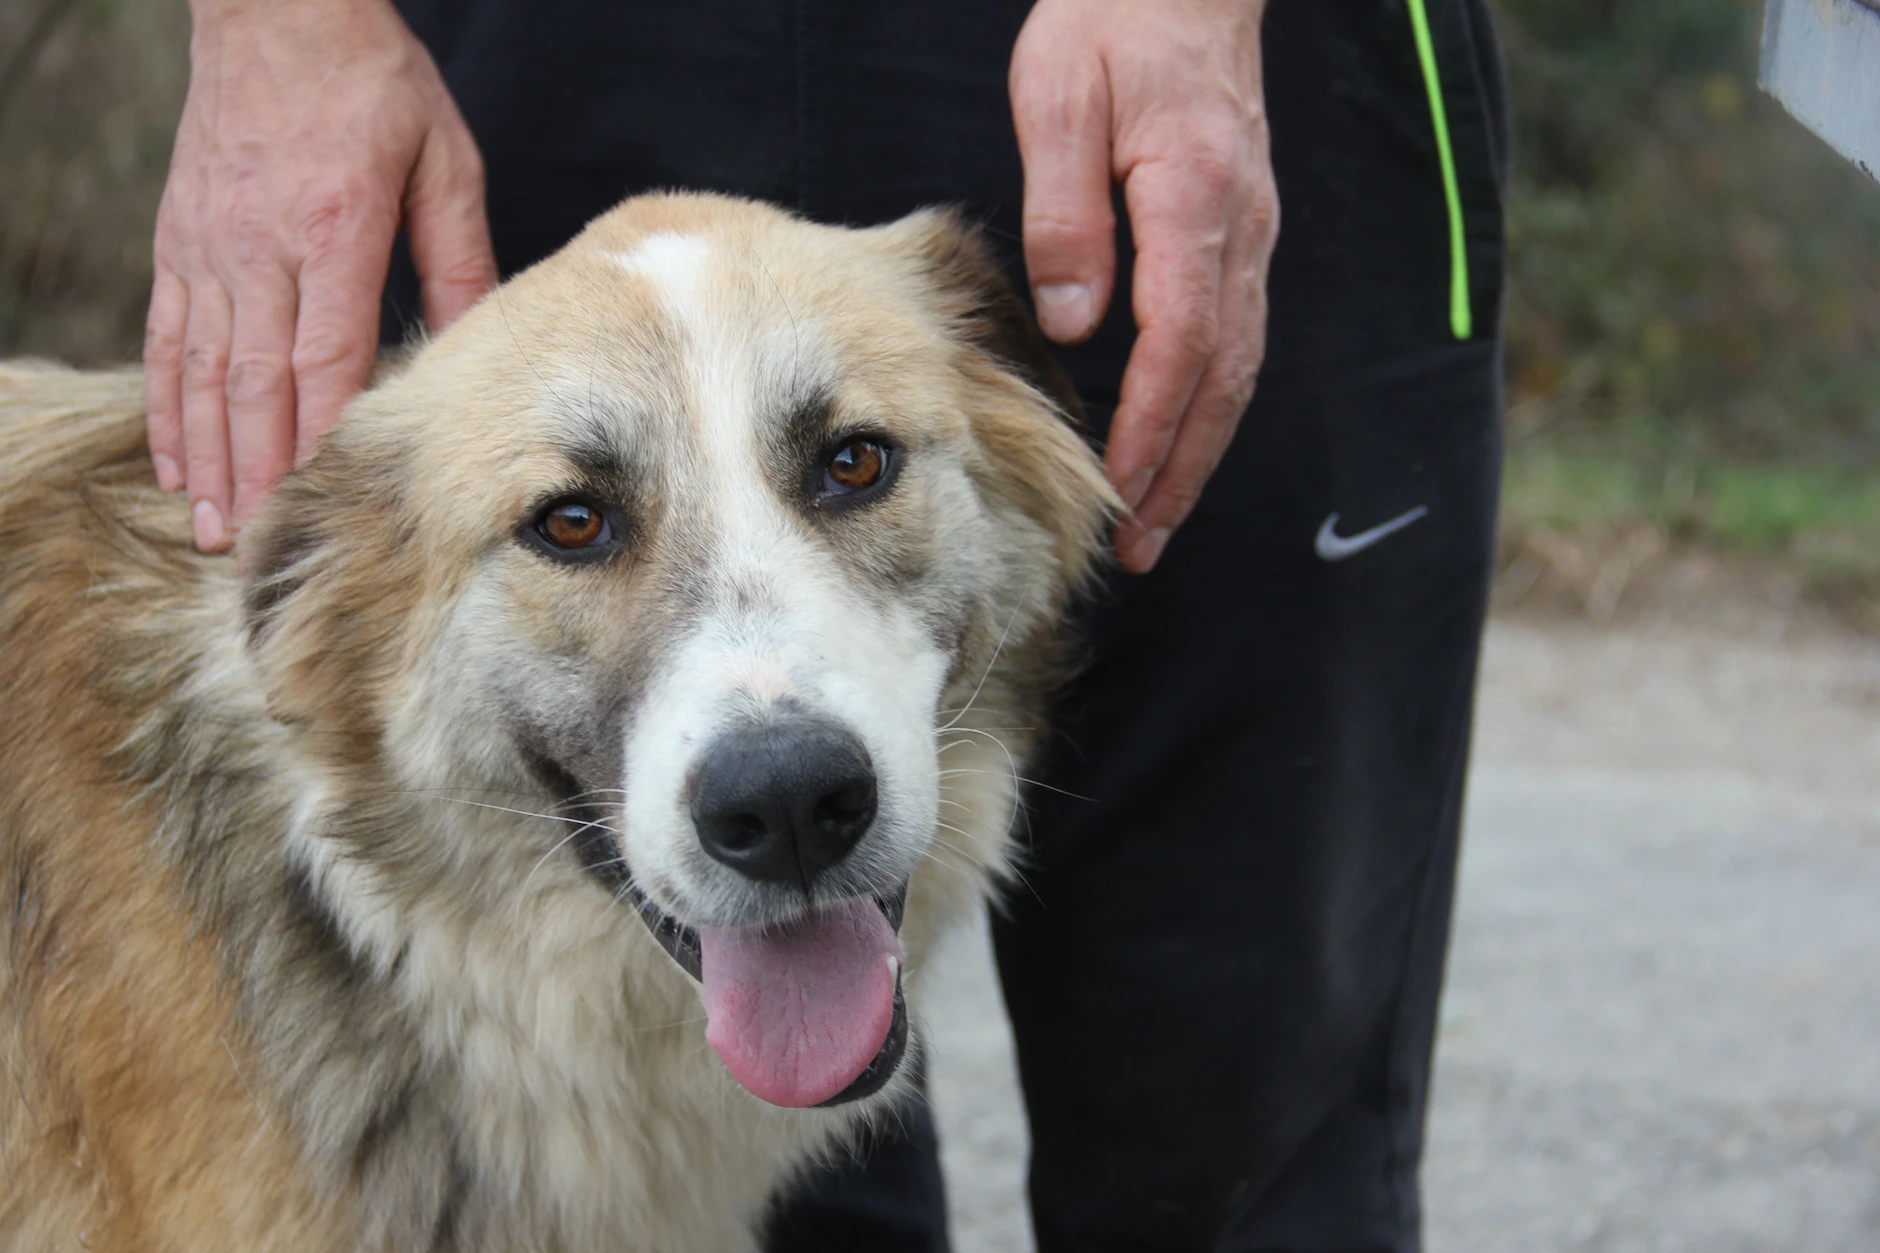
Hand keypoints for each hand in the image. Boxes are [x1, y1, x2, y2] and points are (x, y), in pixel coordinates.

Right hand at [145, 0, 495, 551]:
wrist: (276, 9)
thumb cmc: (374, 84)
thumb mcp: (443, 162)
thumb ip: (459, 259)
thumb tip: (480, 345)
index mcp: (334, 230)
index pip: (321, 357)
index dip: (316, 440)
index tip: (317, 505)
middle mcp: (260, 246)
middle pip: (254, 384)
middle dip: (254, 474)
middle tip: (253, 547)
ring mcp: (210, 246)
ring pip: (202, 370)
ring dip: (206, 455)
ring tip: (211, 525)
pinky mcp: (182, 240)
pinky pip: (168, 336)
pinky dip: (170, 404)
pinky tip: (176, 457)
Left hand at [1010, 0, 1276, 572]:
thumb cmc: (1115, 22)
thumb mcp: (1060, 97)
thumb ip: (1067, 212)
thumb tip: (1076, 323)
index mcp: (1193, 199)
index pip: (1182, 342)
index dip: (1151, 426)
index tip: (1119, 489)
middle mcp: (1240, 231)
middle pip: (1222, 378)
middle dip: (1181, 470)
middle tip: (1141, 545)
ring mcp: (1253, 235)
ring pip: (1237, 367)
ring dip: (1199, 451)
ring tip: (1158, 520)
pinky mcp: (1243, 234)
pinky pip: (1235, 338)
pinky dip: (1208, 404)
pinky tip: (1177, 441)